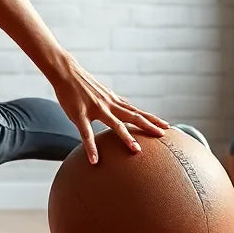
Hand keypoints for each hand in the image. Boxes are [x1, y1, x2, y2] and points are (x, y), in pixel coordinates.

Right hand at [47, 54, 170, 164]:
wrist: (66, 72)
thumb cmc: (82, 84)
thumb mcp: (101, 93)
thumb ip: (112, 103)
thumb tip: (122, 110)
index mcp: (114, 101)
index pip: (137, 111)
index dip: (152, 119)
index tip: (167, 126)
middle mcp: (109, 104)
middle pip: (133, 116)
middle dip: (149, 126)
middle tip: (163, 135)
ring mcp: (96, 109)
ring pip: (115, 124)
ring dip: (127, 137)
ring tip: (136, 150)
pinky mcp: (80, 114)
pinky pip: (87, 133)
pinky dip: (91, 147)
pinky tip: (94, 159)